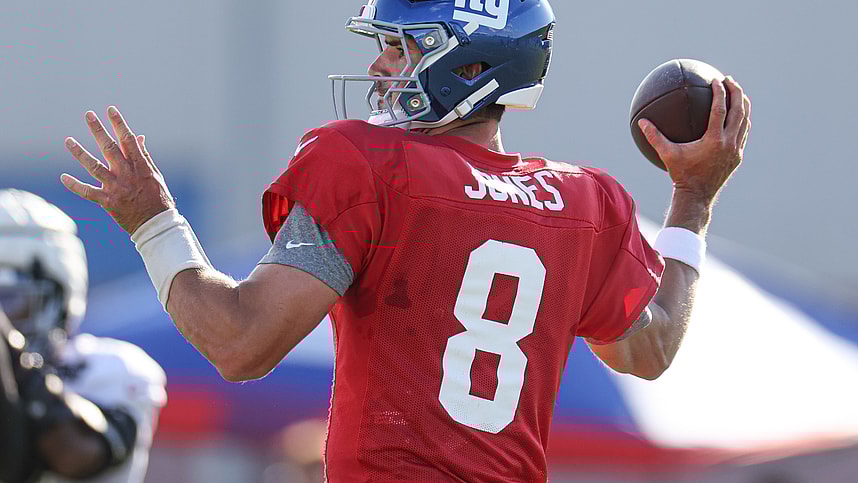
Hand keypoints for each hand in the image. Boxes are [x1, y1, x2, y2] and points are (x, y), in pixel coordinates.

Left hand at [61, 106, 174, 234]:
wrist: (155, 224)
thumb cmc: (157, 198)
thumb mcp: (155, 175)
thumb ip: (144, 156)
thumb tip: (138, 137)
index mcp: (141, 166)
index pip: (128, 140)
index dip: (119, 124)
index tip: (110, 110)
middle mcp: (127, 174)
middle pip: (109, 148)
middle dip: (98, 130)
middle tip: (88, 115)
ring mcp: (116, 188)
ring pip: (94, 167)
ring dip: (79, 153)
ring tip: (67, 140)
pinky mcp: (108, 202)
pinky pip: (87, 192)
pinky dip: (74, 185)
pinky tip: (63, 177)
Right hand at [638, 77, 751, 203]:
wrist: (697, 196)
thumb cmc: (680, 175)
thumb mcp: (667, 155)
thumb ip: (654, 137)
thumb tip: (641, 122)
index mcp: (713, 141)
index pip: (720, 110)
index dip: (720, 93)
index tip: (716, 80)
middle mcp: (728, 143)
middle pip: (738, 111)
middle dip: (736, 92)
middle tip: (729, 79)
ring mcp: (736, 150)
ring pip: (745, 121)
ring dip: (742, 105)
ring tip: (737, 93)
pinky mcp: (738, 156)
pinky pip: (743, 133)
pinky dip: (742, 120)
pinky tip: (735, 115)